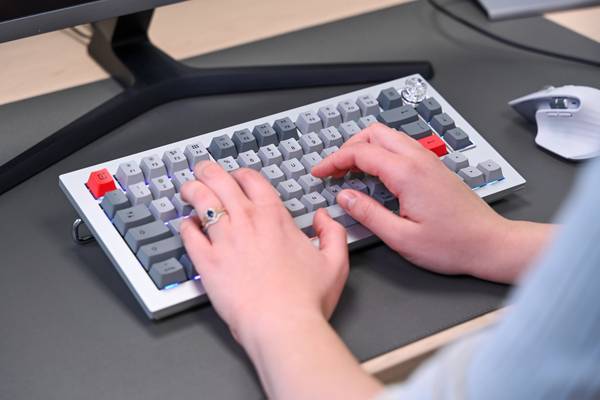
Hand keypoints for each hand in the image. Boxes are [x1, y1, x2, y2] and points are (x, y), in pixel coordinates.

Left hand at [179, 161, 348, 343]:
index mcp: (275, 217)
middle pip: (220, 182)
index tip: (238, 176)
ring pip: (201, 200)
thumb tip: (324, 217)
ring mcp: (224, 240)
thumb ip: (332, 233)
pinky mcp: (207, 262)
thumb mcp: (335, 261)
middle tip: (203, 168)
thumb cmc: (306, 298)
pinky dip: (186, 225)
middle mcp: (247, 222)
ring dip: (192, 189)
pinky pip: (189, 234)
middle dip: (209, 171)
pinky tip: (186, 224)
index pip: (252, 180)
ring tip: (187, 188)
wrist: (281, 324)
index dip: (241, 174)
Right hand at [312, 123, 551, 282]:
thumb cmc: (452, 245)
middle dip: (347, 147)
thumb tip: (344, 197)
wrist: (489, 244)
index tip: (319, 172)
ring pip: (388, 136)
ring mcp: (429, 161)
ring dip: (364, 147)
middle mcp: (419, 160)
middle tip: (333, 168)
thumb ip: (368, 214)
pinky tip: (375, 173)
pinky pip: (401, 147)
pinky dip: (381, 152)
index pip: (360, 153)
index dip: (334, 160)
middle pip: (374, 133)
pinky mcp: (434, 167)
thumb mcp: (401, 238)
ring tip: (349, 169)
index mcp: (408, 174)